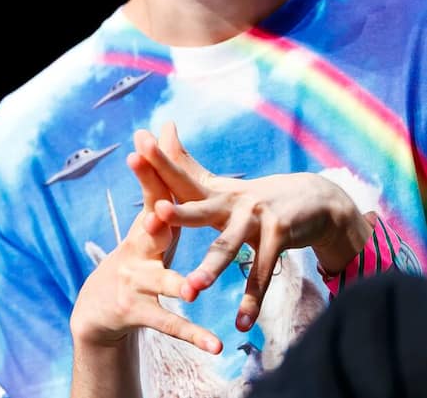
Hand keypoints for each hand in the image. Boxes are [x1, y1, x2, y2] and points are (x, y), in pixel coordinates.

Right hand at [69, 134, 221, 354]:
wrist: (97, 309)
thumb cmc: (134, 259)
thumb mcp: (148, 222)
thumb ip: (161, 181)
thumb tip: (164, 129)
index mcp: (146, 229)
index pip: (152, 194)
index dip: (151, 169)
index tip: (146, 141)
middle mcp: (137, 251)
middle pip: (149, 231)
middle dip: (154, 217)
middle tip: (160, 209)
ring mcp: (136, 283)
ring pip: (162, 283)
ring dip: (178, 286)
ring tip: (194, 291)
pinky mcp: (139, 312)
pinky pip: (171, 324)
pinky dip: (194, 334)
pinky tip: (215, 344)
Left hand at [134, 124, 367, 330]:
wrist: (318, 199)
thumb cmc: (257, 197)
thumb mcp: (222, 185)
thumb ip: (186, 164)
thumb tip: (162, 126)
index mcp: (214, 191)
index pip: (180, 178)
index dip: (158, 165)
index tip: (132, 154)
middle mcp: (233, 201)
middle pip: (199, 209)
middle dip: (177, 214)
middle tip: (152, 217)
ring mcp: (257, 217)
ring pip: (229, 248)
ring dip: (210, 270)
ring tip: (189, 289)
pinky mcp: (280, 235)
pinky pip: (262, 272)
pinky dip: (253, 300)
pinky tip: (241, 323)